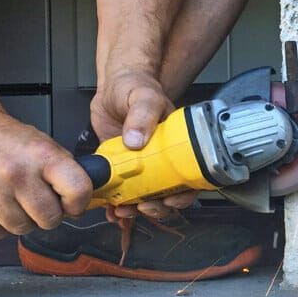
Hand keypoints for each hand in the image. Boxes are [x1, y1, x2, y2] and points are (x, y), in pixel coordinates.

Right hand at [0, 111, 92, 239]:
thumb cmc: (8, 139)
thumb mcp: (45, 145)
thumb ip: (66, 174)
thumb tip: (80, 208)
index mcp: (42, 156)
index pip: (78, 191)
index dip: (78, 204)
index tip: (71, 204)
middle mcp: (17, 173)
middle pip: (49, 219)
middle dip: (47, 216)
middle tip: (38, 202)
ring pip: (21, 229)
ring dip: (22, 221)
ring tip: (13, 200)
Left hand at [90, 68, 197, 218]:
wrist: (113, 88)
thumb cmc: (136, 86)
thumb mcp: (143, 97)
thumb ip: (142, 115)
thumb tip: (136, 139)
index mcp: (175, 147)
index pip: (188, 178)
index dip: (182, 195)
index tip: (169, 199)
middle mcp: (160, 160)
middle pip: (166, 194)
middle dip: (156, 207)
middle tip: (143, 206)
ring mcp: (140, 166)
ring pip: (144, 197)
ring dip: (134, 209)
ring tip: (122, 210)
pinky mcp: (121, 169)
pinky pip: (122, 192)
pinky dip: (116, 203)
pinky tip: (109, 207)